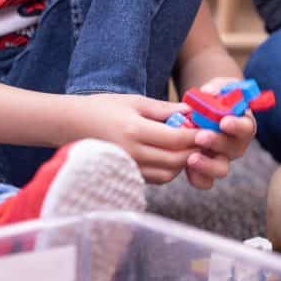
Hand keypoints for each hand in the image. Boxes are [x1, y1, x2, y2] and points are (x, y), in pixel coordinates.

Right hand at [65, 92, 197, 184]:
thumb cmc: (103, 107)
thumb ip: (163, 109)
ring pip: (167, 174)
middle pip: (175, 160)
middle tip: (203, 140)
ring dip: (182, 163)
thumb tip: (190, 111)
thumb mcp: (134, 102)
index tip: (207, 130)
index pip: (175, 139)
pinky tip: (170, 155)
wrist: (72, 124)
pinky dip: (168, 169)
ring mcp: (128, 167)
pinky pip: (155, 178)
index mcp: (134, 130)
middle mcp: (132, 153)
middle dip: (194, 151)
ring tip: (188, 147)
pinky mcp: (126, 175)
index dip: (195, 136)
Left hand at [182, 74, 257, 189]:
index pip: (246, 127)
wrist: (205, 111)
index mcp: (243, 124)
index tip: (224, 122)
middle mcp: (236, 144)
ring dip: (207, 165)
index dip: (236, 126)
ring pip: (221, 169)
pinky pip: (205, 181)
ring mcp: (222, 158)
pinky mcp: (207, 170)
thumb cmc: (216, 97)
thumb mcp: (219, 86)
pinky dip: (196, 177)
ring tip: (191, 158)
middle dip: (216, 143)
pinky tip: (185, 166)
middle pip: (233, 150)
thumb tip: (207, 93)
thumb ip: (215, 88)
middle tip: (200, 137)